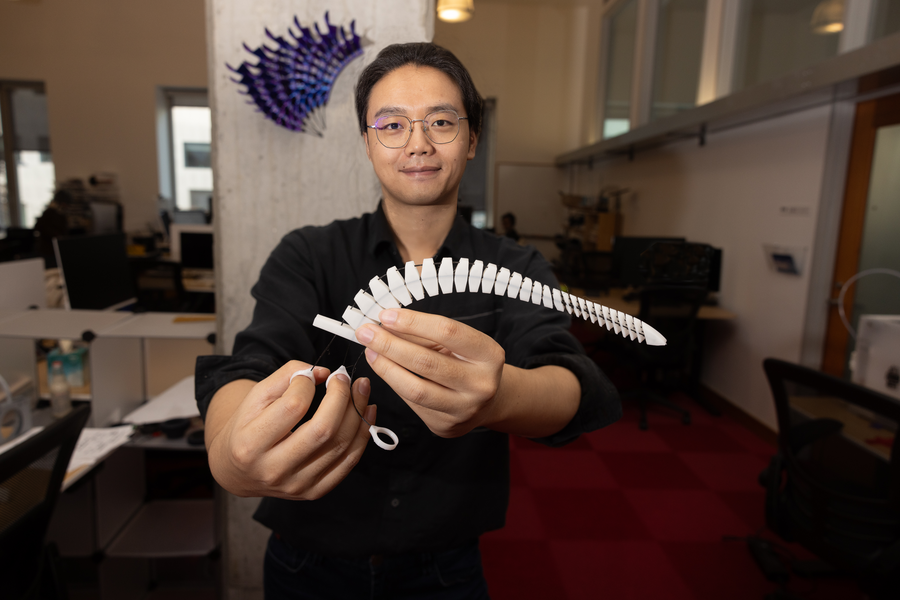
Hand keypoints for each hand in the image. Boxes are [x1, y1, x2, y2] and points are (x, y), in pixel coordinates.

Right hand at [205, 360, 374, 499]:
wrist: (238, 472)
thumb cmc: (247, 428)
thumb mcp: (255, 397)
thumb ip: (286, 376)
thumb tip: (323, 372)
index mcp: (251, 444)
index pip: (293, 407)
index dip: (308, 384)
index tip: (311, 375)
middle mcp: (273, 470)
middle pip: (323, 430)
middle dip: (341, 397)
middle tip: (345, 377)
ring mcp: (296, 485)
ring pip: (341, 446)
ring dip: (358, 412)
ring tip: (361, 390)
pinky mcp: (314, 491)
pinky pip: (348, 463)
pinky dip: (362, 435)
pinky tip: (366, 413)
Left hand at [355, 308, 505, 437]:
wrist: (487, 401)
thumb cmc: (466, 363)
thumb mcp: (455, 344)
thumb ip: (423, 334)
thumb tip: (384, 324)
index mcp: (489, 355)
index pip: (447, 331)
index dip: (413, 322)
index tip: (385, 315)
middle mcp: (481, 384)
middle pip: (427, 362)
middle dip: (390, 344)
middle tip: (366, 333)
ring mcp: (464, 409)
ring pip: (416, 389)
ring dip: (386, 367)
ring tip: (370, 352)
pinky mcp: (445, 426)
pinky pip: (412, 403)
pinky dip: (394, 383)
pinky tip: (384, 370)